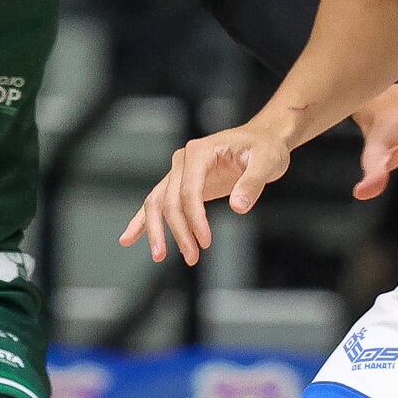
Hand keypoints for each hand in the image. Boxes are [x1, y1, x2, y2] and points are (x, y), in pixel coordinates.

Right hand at [118, 120, 294, 265]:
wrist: (262, 140)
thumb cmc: (265, 148)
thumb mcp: (268, 161)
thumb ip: (253, 183)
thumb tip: (238, 207)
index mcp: (200, 152)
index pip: (188, 190)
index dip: (194, 218)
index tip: (205, 241)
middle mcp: (183, 160)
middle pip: (169, 200)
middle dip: (178, 231)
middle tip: (191, 257)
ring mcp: (178, 171)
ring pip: (156, 203)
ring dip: (157, 231)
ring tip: (159, 257)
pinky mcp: (181, 184)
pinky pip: (157, 202)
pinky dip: (142, 221)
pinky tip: (129, 238)